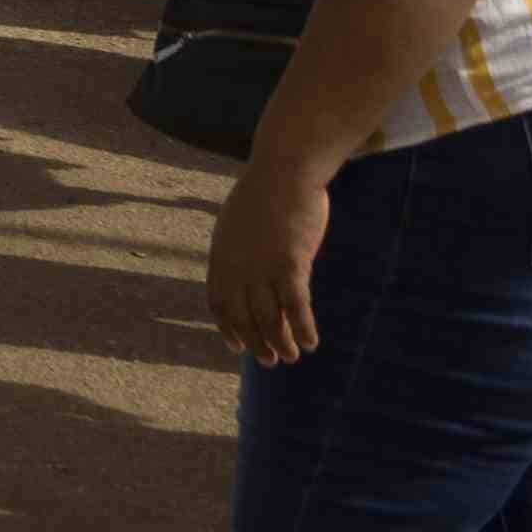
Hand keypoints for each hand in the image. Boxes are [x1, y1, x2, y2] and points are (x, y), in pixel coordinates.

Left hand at [213, 155, 331, 365]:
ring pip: (269, 316)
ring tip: (292, 356)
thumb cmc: (266, 195)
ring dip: (281, 342)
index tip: (237, 345)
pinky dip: (303, 327)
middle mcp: (237, 266)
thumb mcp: (239, 225)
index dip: (228, 327)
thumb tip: (248, 273)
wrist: (284, 171)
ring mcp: (262, 265)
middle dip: (255, 342)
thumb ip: (240, 251)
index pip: (218, 303)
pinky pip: (296, 305)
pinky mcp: (290, 262)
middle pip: (243, 316)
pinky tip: (312, 342)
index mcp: (222, 256)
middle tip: (270, 361)